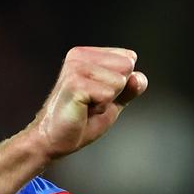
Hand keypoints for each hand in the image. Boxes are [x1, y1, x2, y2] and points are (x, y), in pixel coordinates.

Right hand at [31, 46, 147, 158]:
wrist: (54, 138)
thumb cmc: (81, 119)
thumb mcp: (113, 101)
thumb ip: (130, 87)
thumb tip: (138, 77)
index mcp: (85, 54)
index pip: (128, 58)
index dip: (120, 83)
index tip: (98, 94)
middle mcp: (78, 56)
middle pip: (126, 67)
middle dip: (115, 91)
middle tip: (92, 101)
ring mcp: (75, 69)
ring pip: (119, 81)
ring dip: (107, 100)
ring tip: (86, 105)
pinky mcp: (74, 84)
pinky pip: (108, 94)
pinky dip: (100, 107)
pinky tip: (83, 109)